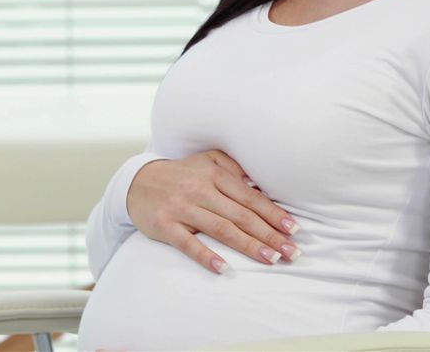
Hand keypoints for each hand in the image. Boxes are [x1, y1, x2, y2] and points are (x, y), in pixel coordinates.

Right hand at [126, 150, 301, 274]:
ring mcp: (182, 208)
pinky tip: (224, 268)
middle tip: (292, 252)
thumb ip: (233, 168)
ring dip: (249, 246)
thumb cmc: (181, 174)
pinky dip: (206, 256)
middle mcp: (200, 189)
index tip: (293, 229)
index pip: (250, 197)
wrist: (136, 181)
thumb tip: (261, 185)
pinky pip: (188, 243)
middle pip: (241, 215)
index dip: (273, 214)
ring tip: (271, 259)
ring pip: (221, 229)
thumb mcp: (207, 160)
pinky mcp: (165, 225)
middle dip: (269, 234)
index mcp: (213, 174)